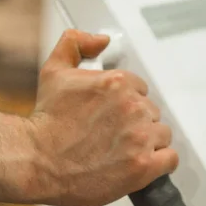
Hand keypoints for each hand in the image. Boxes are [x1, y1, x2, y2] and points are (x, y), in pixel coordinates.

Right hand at [26, 30, 177, 205]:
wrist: (35, 160)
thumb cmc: (46, 121)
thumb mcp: (54, 71)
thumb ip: (76, 44)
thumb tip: (101, 39)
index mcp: (117, 82)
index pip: (140, 90)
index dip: (126, 103)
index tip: (112, 116)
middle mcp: (132, 107)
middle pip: (151, 112)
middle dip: (135, 122)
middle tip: (112, 135)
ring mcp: (140, 137)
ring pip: (161, 134)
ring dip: (147, 142)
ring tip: (122, 151)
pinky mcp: (143, 165)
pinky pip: (170, 159)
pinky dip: (159, 162)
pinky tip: (140, 163)